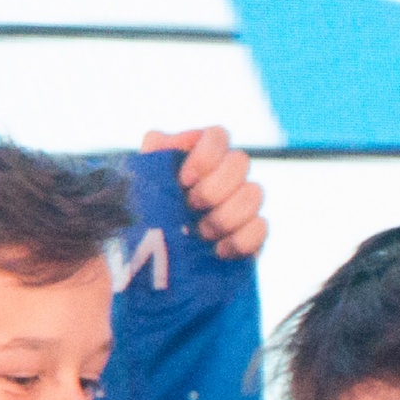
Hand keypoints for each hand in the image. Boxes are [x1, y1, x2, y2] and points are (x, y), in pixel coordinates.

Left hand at [145, 126, 266, 258]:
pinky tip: (218, 251)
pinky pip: (261, 229)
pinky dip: (240, 240)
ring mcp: (242, 204)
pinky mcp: (251, 235)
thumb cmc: (143, 217)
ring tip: (201, 234)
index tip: (184, 180)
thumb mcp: (138, 185)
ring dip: (226, 216)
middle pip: (240, 161)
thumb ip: (150, 156)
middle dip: (215, 188)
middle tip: (191, 207)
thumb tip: (160, 137)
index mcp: (200, 156)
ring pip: (254, 194)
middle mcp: (226, 175)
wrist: (149, 263)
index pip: (218, 136)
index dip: (206, 157)